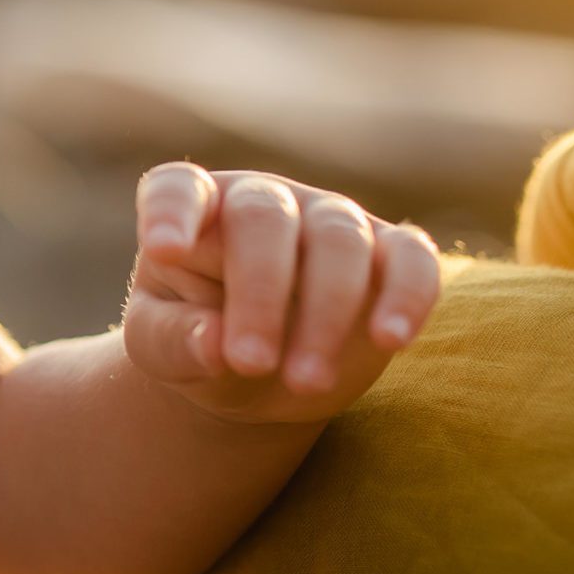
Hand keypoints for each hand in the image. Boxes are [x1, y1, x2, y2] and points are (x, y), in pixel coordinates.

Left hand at [124, 163, 441, 424]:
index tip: (162, 250)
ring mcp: (330, 220)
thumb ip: (174, 339)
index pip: (178, 191)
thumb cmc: (196, 345)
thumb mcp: (161, 350)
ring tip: (305, 382)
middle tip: (249, 363)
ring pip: (339, 239)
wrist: (258, 376)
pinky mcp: (391, 254)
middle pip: (264, 219)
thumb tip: (213, 343)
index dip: (170, 214)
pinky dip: (407, 295)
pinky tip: (391, 341)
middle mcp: (262, 200)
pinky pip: (411, 259)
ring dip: (327, 312)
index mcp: (195, 210)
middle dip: (259, 292)